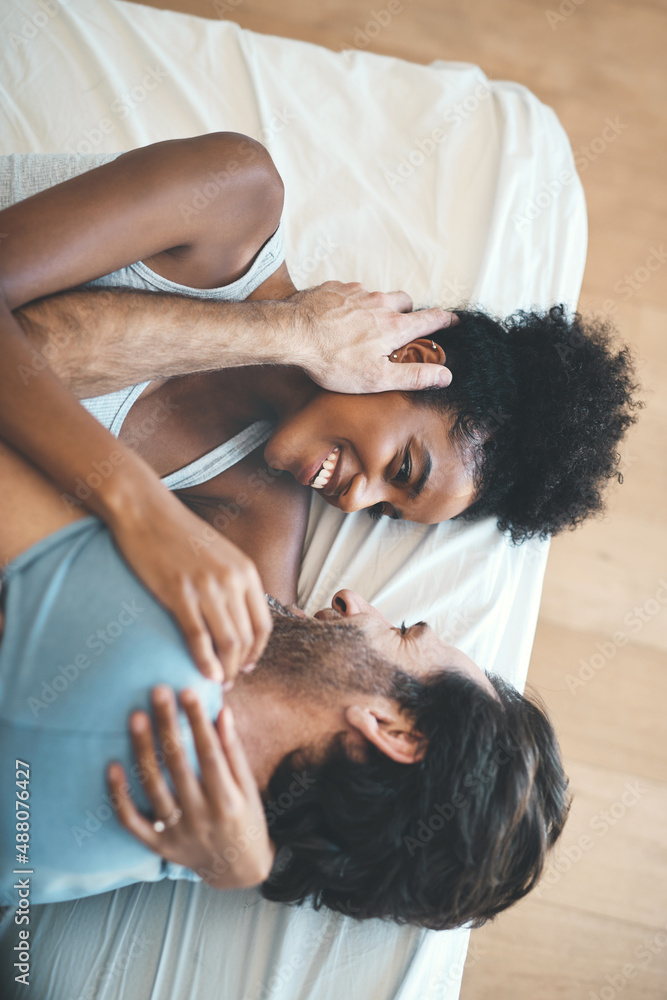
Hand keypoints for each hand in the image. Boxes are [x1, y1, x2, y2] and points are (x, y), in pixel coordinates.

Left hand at [108, 686, 274, 889]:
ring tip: (136, 716)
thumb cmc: (246, 819)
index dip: (198, 720)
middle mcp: (201, 817)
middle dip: (168, 724)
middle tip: (157, 691)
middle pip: (178, 764)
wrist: (238, 871)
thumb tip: (222, 711)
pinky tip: (112, 766)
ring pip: (153, 787)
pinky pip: (132, 821)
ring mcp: (177, 834)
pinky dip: (119, 795)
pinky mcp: (158, 846)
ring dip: (142, 749)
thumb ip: (233, 751)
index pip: (210, 752)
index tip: (187, 691)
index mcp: (228, 800)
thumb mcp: (248, 787)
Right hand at [110, 486, 271, 682]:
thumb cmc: (178, 534)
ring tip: (217, 682)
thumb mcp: (219, 554)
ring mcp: (207, 586)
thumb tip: (235, 616)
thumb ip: (232, 581)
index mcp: (246, 571)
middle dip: (239, 665)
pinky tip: (203, 675)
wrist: (145, 510)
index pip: (263, 624)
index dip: (257, 651)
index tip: (245, 665)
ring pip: (228, 642)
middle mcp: (232, 580)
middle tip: (228, 680)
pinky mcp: (179, 592)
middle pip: (247, 638)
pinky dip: (204, 661)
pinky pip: (198, 637)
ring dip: (224, 669)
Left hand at [287, 281, 456, 392]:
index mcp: (394, 326)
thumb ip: (414, 376)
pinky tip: (341, 318)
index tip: (453, 320)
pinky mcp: (335, 288)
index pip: (430, 319)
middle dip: (410, 312)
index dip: (445, 320)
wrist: (293, 333)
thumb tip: (445, 376)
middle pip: (405, 301)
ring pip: (377, 296)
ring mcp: (356, 292)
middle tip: (403, 326)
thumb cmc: (333, 360)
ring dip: (379, 307)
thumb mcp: (377, 378)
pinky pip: (352, 292)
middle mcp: (380, 303)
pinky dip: (353, 303)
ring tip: (367, 326)